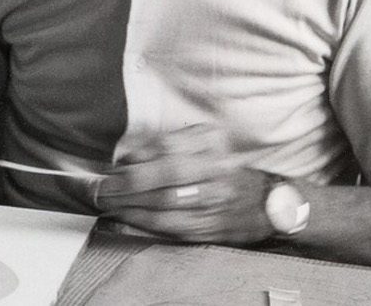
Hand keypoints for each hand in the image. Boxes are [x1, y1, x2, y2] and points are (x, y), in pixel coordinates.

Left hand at [84, 124, 276, 245]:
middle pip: (165, 177)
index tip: (115, 165)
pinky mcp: (211, 227)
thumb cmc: (225, 169)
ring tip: (108, 203)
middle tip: (103, 188)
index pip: (167, 149)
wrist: (267, 202)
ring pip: (165, 204)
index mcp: (213, 144)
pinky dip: (143, 222)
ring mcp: (216, 201)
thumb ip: (170, 145)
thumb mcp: (204, 143)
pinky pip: (171, 226)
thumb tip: (128, 159)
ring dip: (129, 205)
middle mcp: (217, 171)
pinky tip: (125, 218)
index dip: (136, 159)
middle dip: (127, 184)